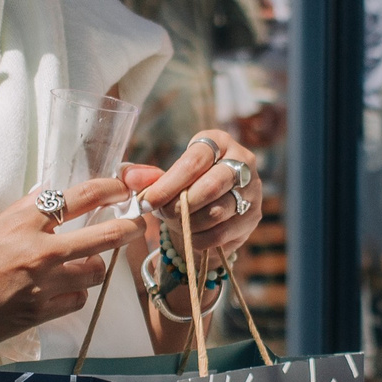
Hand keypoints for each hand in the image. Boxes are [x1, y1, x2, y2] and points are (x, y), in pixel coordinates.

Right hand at [0, 178, 143, 357]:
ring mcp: (40, 285)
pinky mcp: (38, 314)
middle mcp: (36, 251)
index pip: (78, 196)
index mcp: (20, 222)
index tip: (121, 188)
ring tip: (88, 264)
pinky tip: (64, 293)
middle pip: (103, 236)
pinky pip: (76, 302)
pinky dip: (75, 296)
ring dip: (95, 268)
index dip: (108, 189)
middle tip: (137, 225)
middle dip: (128, 229)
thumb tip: (47, 200)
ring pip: (94, 273)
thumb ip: (21, 217)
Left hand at [124, 127, 263, 265]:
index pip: (195, 160)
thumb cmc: (186, 187)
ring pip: (217, 212)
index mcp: (219, 142)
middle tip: (162, 214)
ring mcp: (252, 190)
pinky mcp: (254, 217)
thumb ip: (147, 177)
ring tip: (176, 223)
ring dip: (189, 223)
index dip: (169, 183)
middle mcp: (243, 161)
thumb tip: (127, 177)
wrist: (211, 211)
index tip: (148, 201)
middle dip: (181, 204)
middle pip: (212, 185)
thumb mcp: (166, 178)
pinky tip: (190, 235)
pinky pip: (222, 233)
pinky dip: (199, 239)